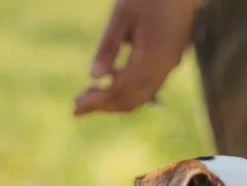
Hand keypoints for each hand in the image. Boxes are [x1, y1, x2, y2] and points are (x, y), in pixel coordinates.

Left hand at [74, 0, 197, 115]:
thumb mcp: (122, 15)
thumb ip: (108, 47)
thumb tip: (94, 76)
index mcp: (152, 58)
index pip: (120, 90)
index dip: (97, 101)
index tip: (75, 109)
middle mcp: (164, 67)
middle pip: (132, 100)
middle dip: (105, 106)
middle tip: (77, 105)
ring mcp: (170, 64)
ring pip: (142, 96)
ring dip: (116, 100)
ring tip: (91, 93)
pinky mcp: (171, 59)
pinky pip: (149, 86)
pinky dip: (129, 89)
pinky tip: (112, 78)